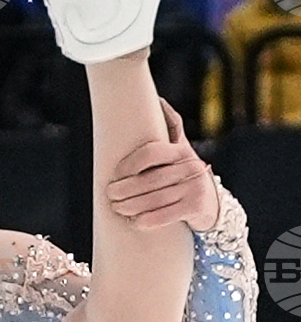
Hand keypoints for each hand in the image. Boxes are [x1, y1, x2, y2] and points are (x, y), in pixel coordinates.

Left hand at [106, 98, 219, 231]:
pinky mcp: (197, 207)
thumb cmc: (185, 174)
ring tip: (117, 208)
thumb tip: (158, 99)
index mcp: (181, 150)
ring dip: (131, 205)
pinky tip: (135, 222)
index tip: (115, 174)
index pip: (151, 153)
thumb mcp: (181, 150)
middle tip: (110, 194)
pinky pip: (166, 214)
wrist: (212, 203)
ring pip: (155, 198)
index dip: (129, 163)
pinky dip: (148, 219)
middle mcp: (191, 166)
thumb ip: (171, 128)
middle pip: (150, 179)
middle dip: (125, 188)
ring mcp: (195, 187)